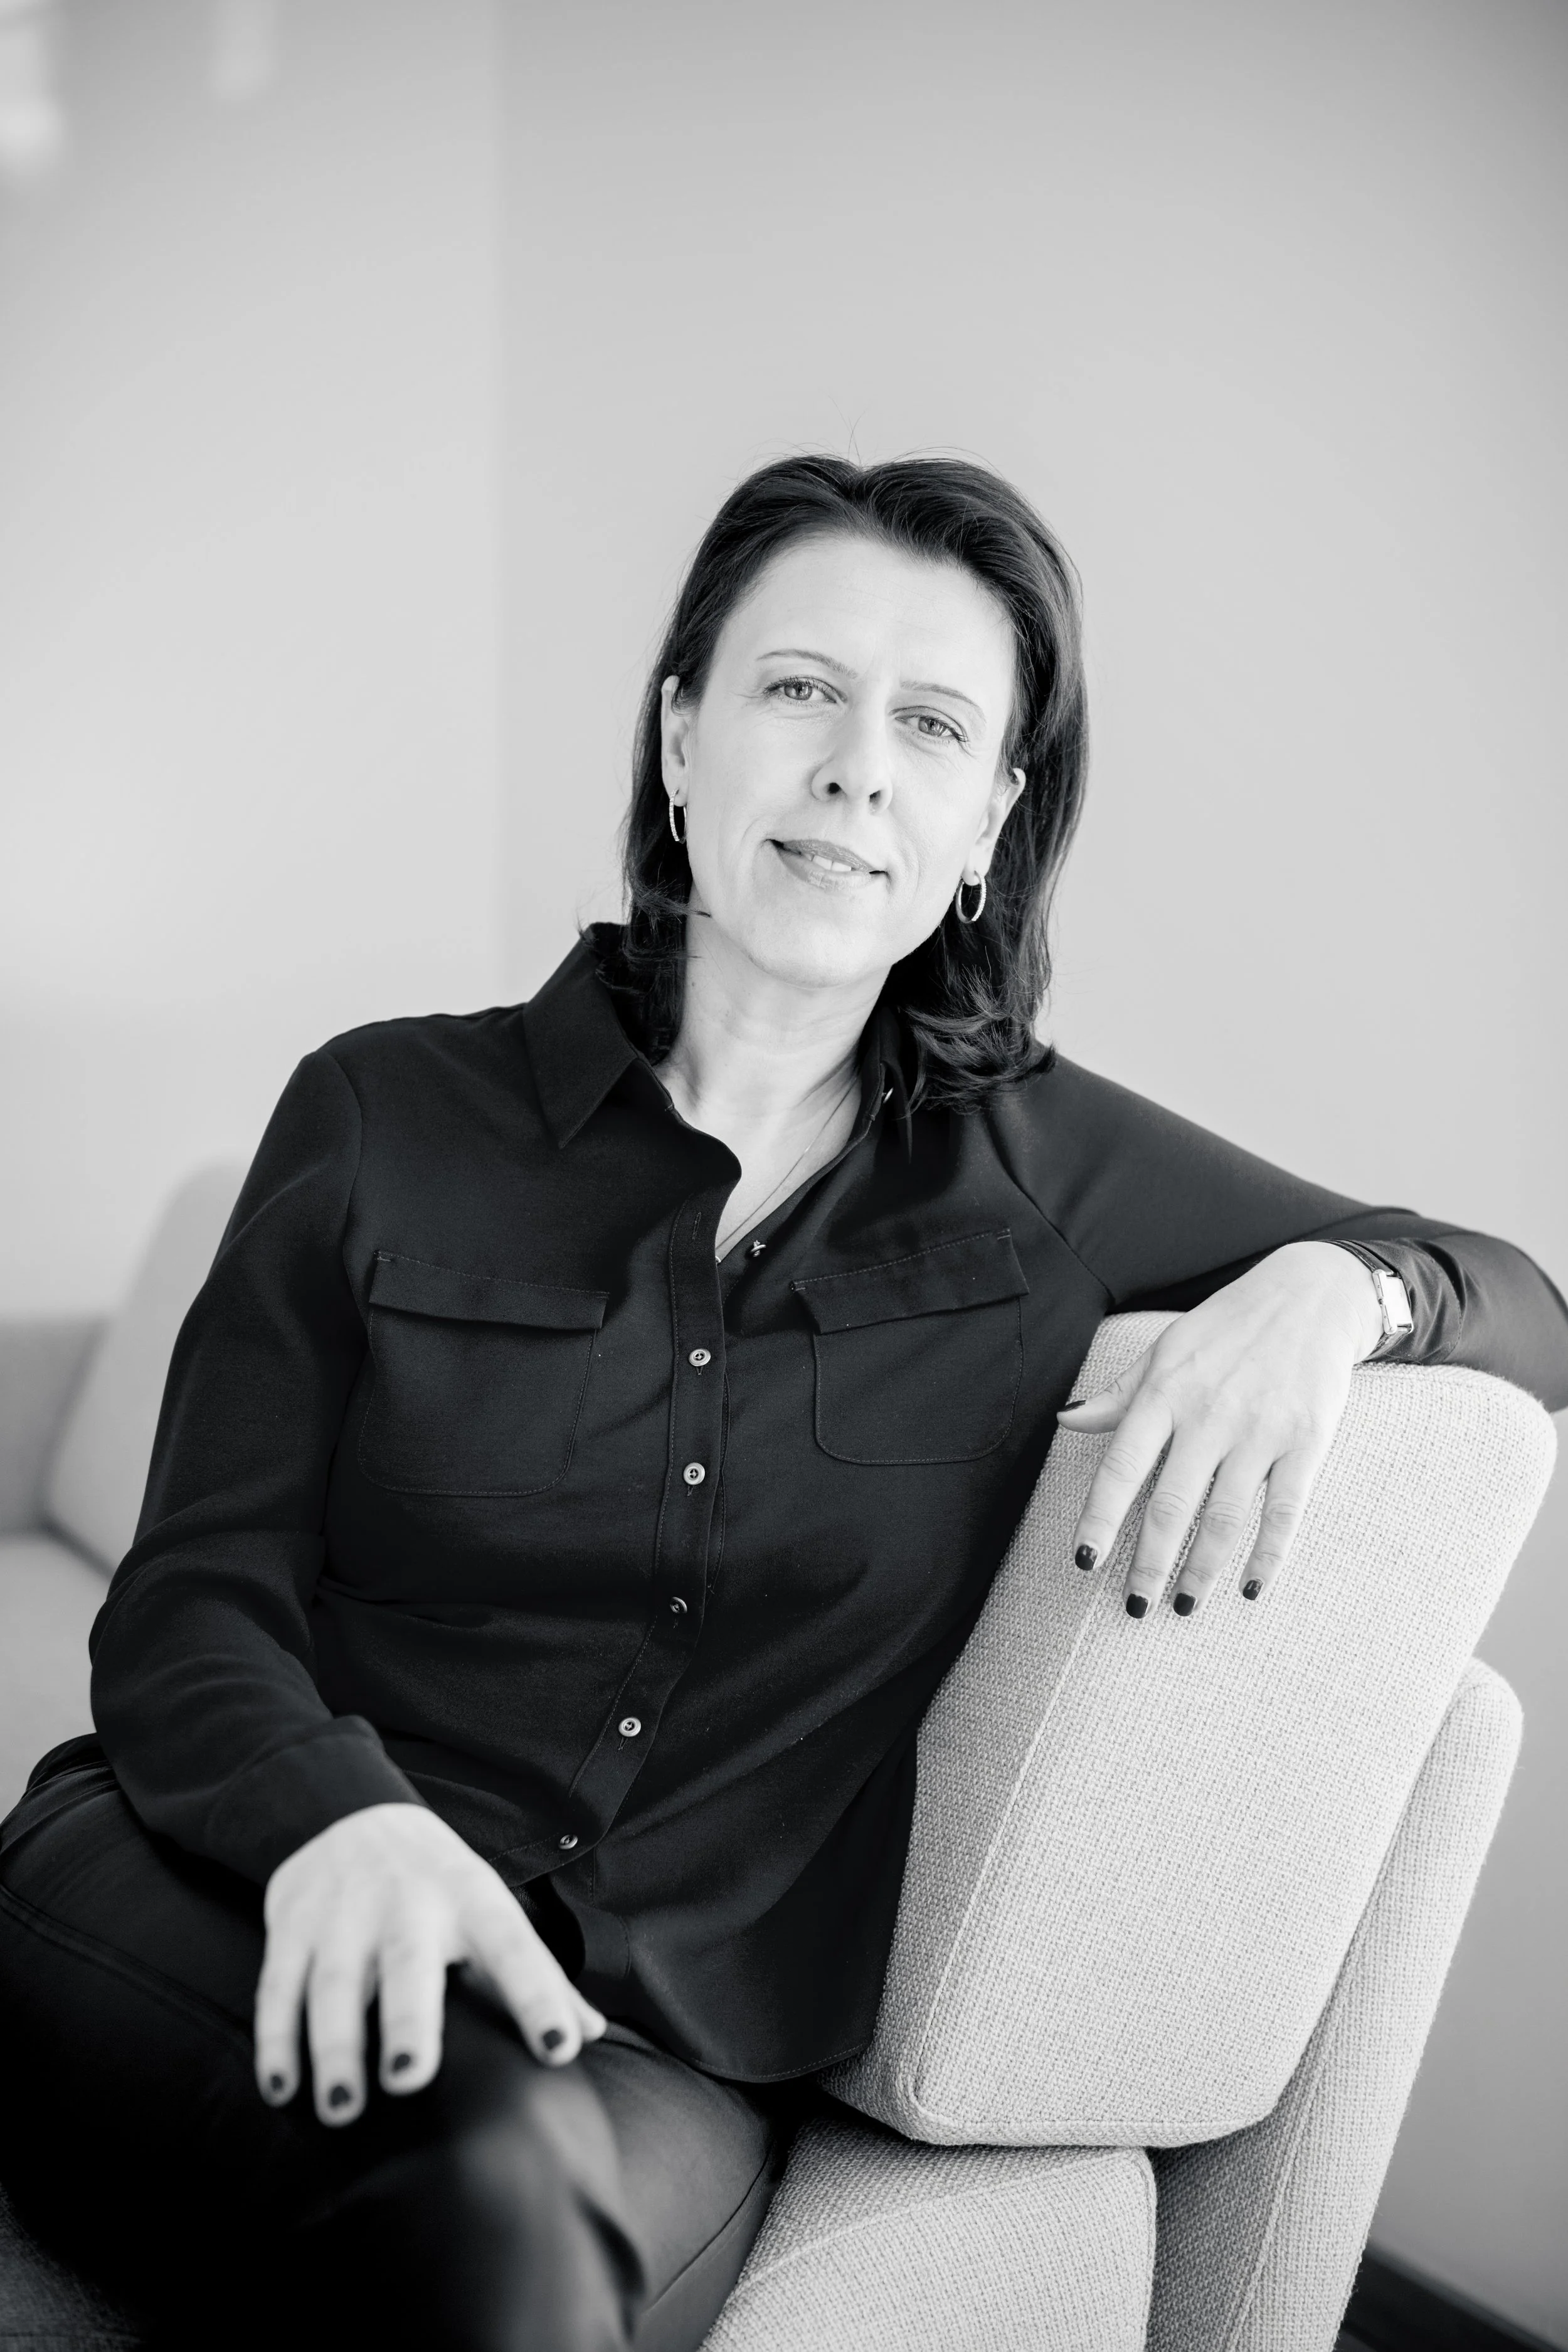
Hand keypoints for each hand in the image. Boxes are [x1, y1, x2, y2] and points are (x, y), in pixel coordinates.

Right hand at [254, 1802, 606, 2126]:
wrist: (352, 1813)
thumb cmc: (439, 1885)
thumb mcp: (492, 1912)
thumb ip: (539, 1976)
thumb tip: (594, 2034)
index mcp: (472, 1901)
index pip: (515, 1948)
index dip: (539, 1996)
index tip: (558, 2049)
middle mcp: (407, 1903)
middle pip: (408, 1962)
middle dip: (407, 2019)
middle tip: (408, 2079)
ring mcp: (344, 1914)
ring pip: (335, 1981)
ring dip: (334, 2045)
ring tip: (342, 2108)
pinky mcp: (292, 1927)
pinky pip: (278, 1986)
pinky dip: (276, 2038)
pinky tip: (281, 2089)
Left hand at [1057, 1242, 1384, 1617]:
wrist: (1311, 1295)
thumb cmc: (1226, 1327)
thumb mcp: (1163, 1350)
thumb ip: (1118, 1394)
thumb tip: (1066, 1421)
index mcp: (1165, 1392)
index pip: (1121, 1467)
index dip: (1100, 1520)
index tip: (1084, 1564)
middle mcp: (1209, 1415)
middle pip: (1171, 1506)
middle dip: (1150, 1565)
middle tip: (1135, 1607)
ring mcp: (1261, 1430)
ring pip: (1224, 1518)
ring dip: (1202, 1570)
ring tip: (1185, 1606)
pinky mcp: (1307, 1441)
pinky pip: (1284, 1511)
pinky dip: (1268, 1555)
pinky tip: (1252, 1587)